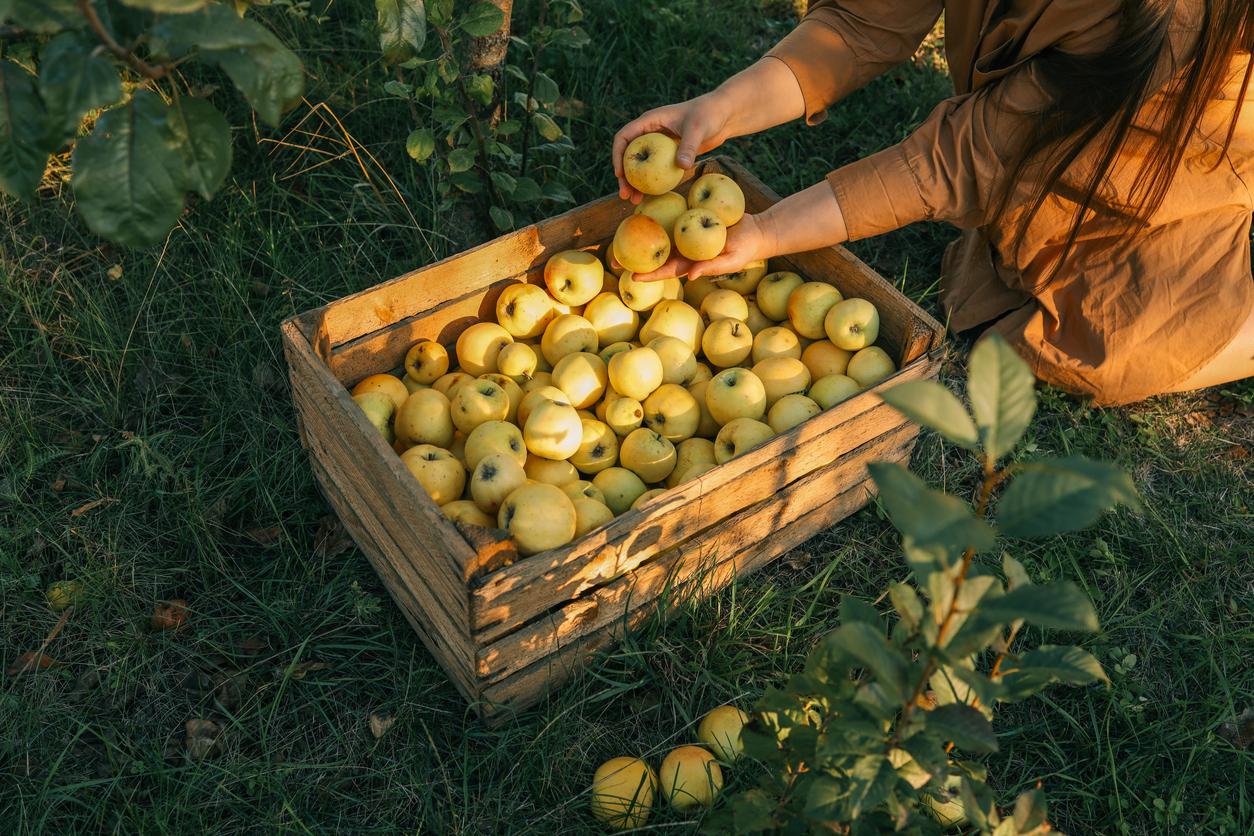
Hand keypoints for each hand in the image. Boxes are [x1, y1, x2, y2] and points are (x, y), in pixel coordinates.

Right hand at [612, 92, 731, 202]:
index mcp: (650, 121)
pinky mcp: (668, 155)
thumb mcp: (698, 128)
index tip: (620, 174)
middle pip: (628, 155)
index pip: (624, 137)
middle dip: (624, 175)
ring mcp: (658, 144)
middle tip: (625, 194)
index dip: (618, 155)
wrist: (723, 116)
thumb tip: (681, 166)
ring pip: (640, 165)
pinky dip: (652, 182)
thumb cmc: (709, 114)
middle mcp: (650, 133)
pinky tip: (651, 197)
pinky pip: (655, 170)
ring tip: (635, 200)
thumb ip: (688, 146)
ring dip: (636, 182)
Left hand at [634, 213, 774, 281]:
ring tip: (620, 235)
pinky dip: (657, 217)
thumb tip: (690, 276)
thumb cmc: (746, 249)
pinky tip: (642, 212)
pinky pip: (671, 218)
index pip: (666, 271)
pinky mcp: (690, 219)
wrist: (756, 230)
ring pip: (659, 237)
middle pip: (656, 255)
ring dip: (641, 237)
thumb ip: (712, 267)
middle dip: (636, 259)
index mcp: (691, 263)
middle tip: (614, 259)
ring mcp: (685, 235)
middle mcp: (684, 250)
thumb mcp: (732, 260)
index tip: (631, 277)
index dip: (649, 275)